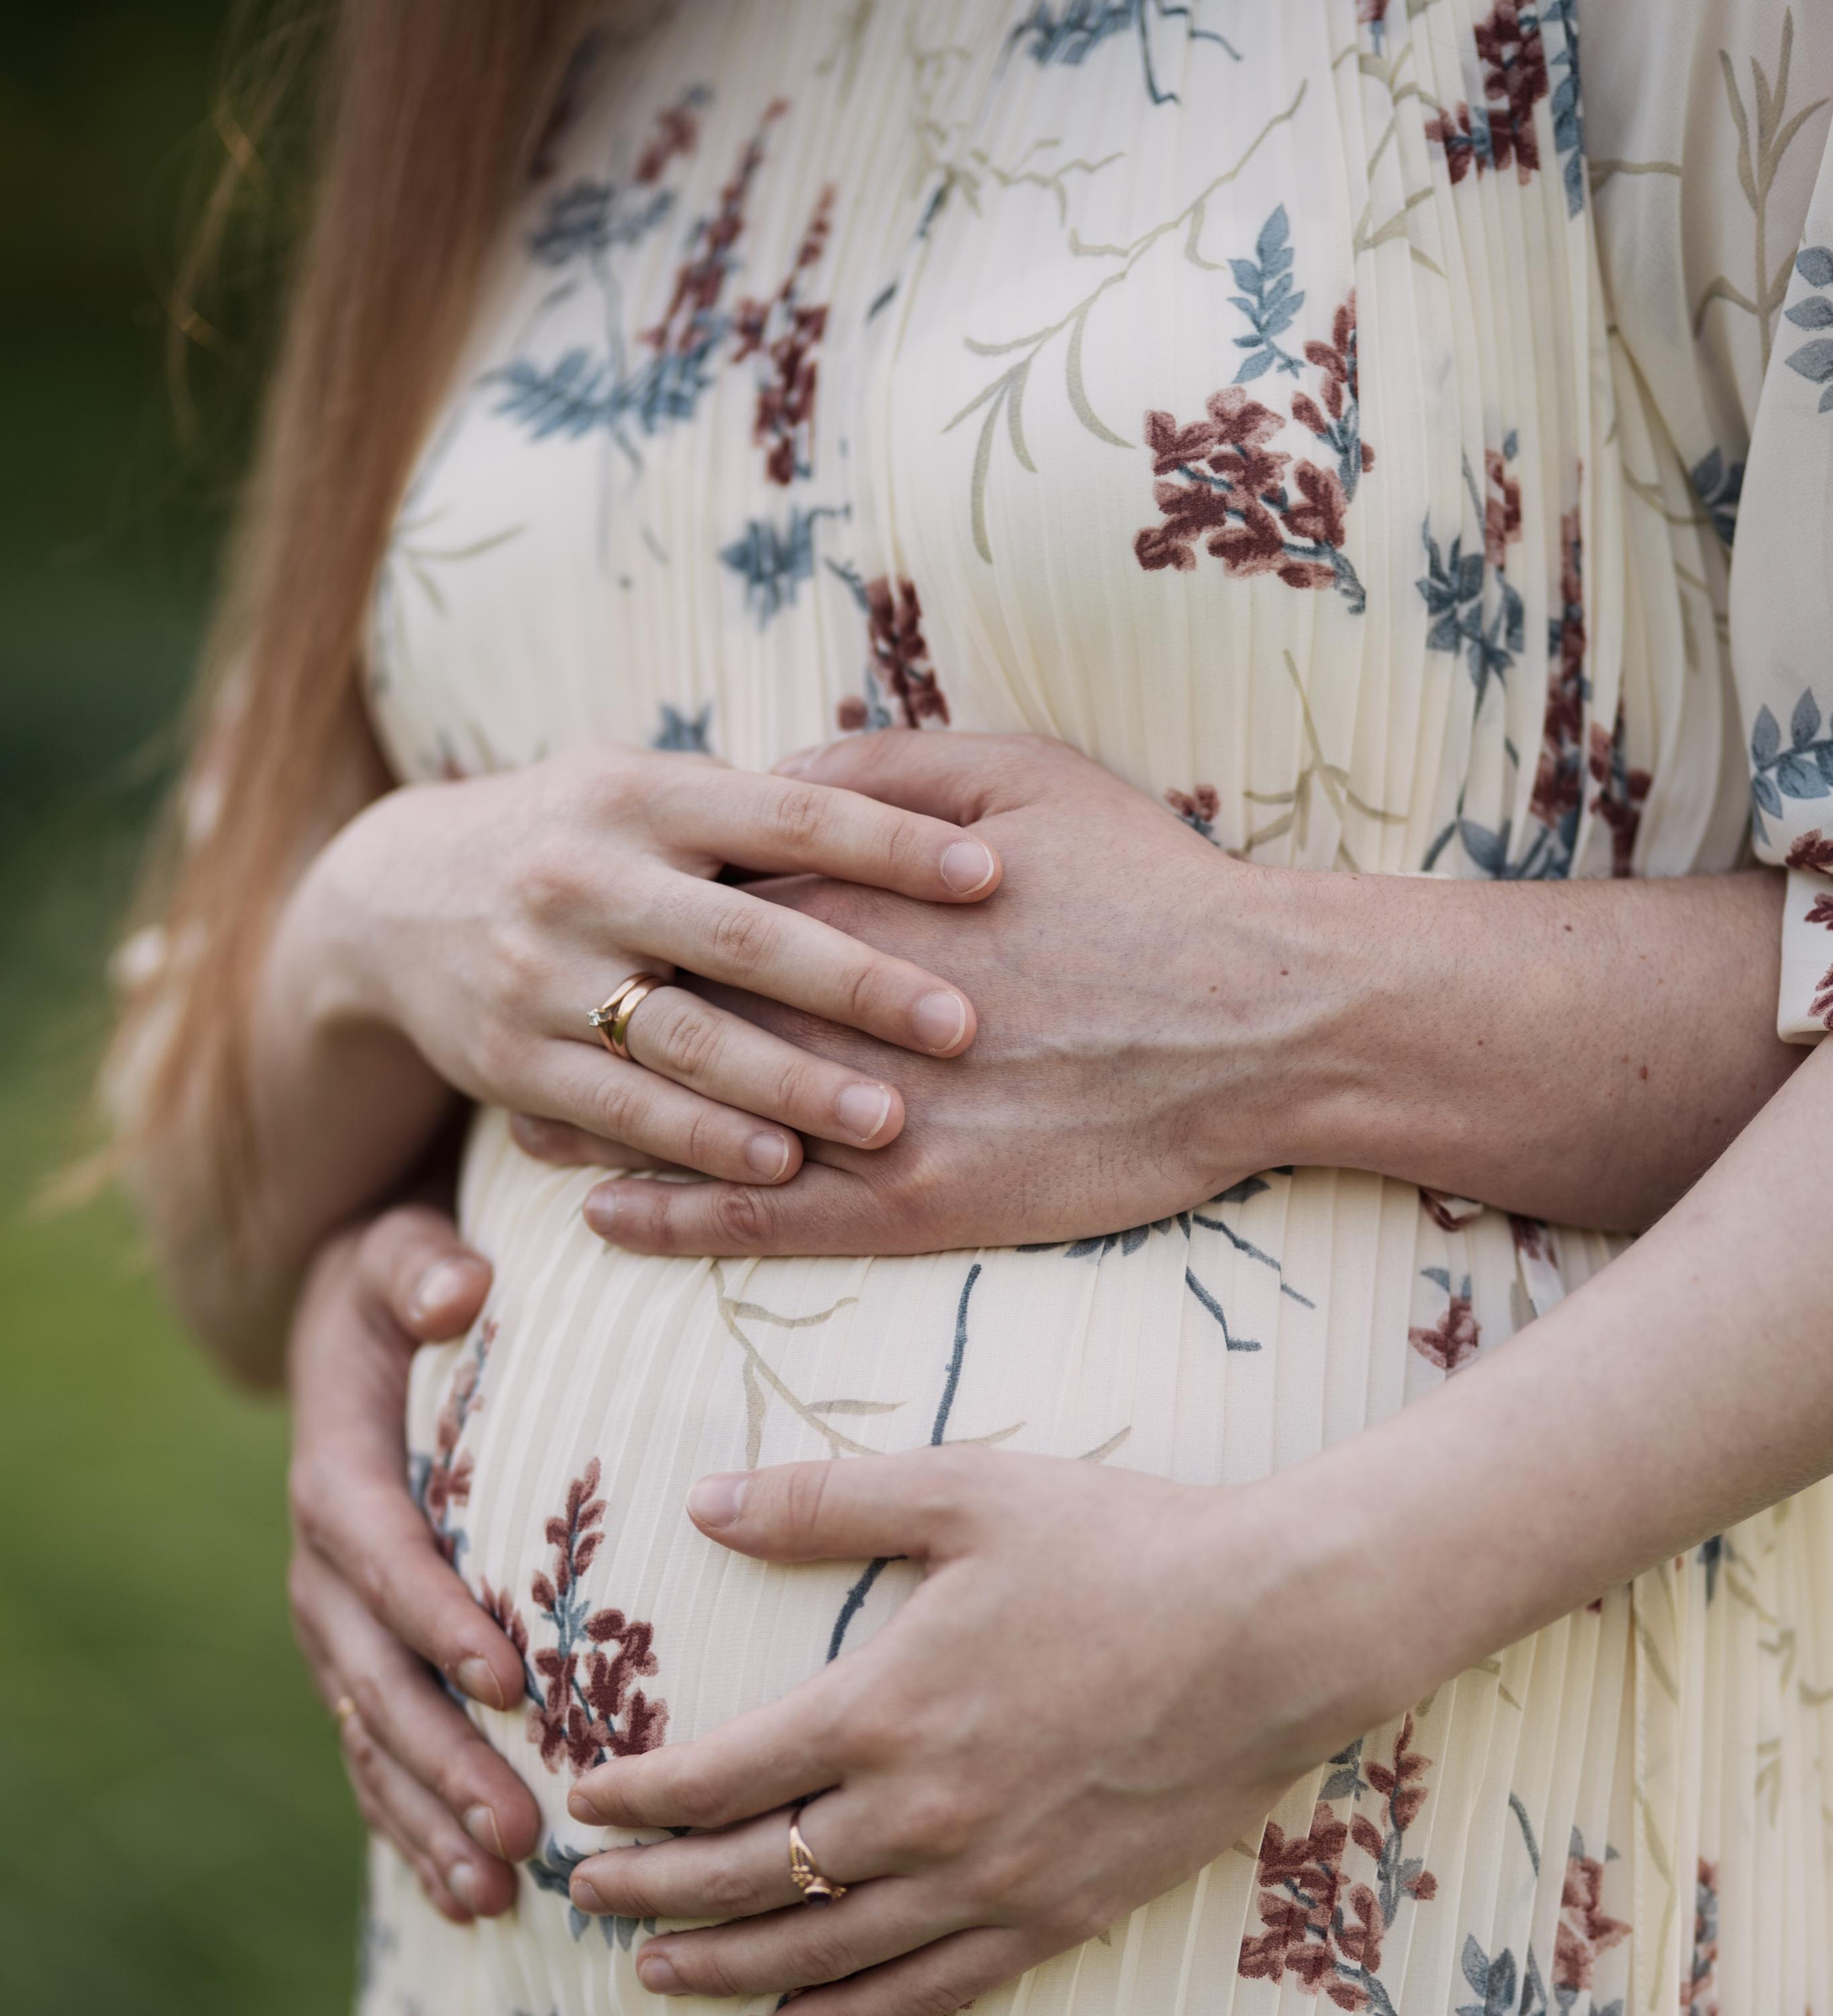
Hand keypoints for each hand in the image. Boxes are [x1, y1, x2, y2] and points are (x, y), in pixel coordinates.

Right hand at [274, 742, 998, 1189]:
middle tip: (962, 1024)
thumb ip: (754, 811)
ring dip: (791, 1083)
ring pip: (685, 1036)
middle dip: (858, 983)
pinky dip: (703, 1141)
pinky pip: (623, 1110)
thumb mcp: (645, 789)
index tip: (990, 873)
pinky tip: (783, 1168)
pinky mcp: (513, 1063)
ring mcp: (543, 974)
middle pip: (743, 932)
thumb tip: (913, 809)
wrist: (393, 900)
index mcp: (639, 792)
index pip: (784, 812)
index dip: (888, 842)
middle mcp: (585, 875)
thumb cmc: (576, 837)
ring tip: (891, 1119)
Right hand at [286, 1205, 540, 1921]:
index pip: (380, 1551)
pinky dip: (415, 1828)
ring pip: (370, 1738)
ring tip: (495, 1895)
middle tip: (518, 1829)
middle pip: (373, 1675)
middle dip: (441, 1756)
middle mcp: (323, 1566)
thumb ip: (424, 1265)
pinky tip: (471, 1902)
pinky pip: (378, 1758)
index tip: (507, 1677)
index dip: (433, 1614)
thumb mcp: (405, 1249)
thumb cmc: (408, 1281)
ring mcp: (337, 1627)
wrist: (357, 1331)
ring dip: (427, 1818)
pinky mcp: (363, 1663)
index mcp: (338, 1470)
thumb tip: (456, 1290)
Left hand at [524, 732, 1332, 1256]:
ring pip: (697, 1122)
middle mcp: (842, 1004)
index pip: (701, 903)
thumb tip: (768, 772)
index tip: (575, 917)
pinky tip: (608, 1218)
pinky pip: (760, 1221)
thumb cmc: (1153, 886)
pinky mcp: (916, 1204)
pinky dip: (674, 1219)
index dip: (631, 914)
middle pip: (673, 1010)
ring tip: (525, 1125)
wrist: (1261, 1018)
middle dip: (589, 1017)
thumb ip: (882, 767)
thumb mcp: (1025, 773)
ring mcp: (875, 1112)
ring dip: (604, 1123)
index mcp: (856, 894)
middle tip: (508, 1020)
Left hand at [560, 1447, 1348, 2015]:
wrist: (1279, 1630)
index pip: (718, 1778)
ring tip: (657, 1975)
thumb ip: (824, 1502)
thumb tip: (701, 1499)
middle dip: (653, 1891)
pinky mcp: (1058, 1919)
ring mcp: (991, 1882)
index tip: (586, 1804)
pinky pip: (927, 1994)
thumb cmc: (1124, 1545)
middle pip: (748, 1878)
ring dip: (727, 1969)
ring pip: (824, 1954)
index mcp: (883, 1710)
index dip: (638, 1798)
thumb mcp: (964, 1491)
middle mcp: (921, 1815)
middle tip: (586, 1898)